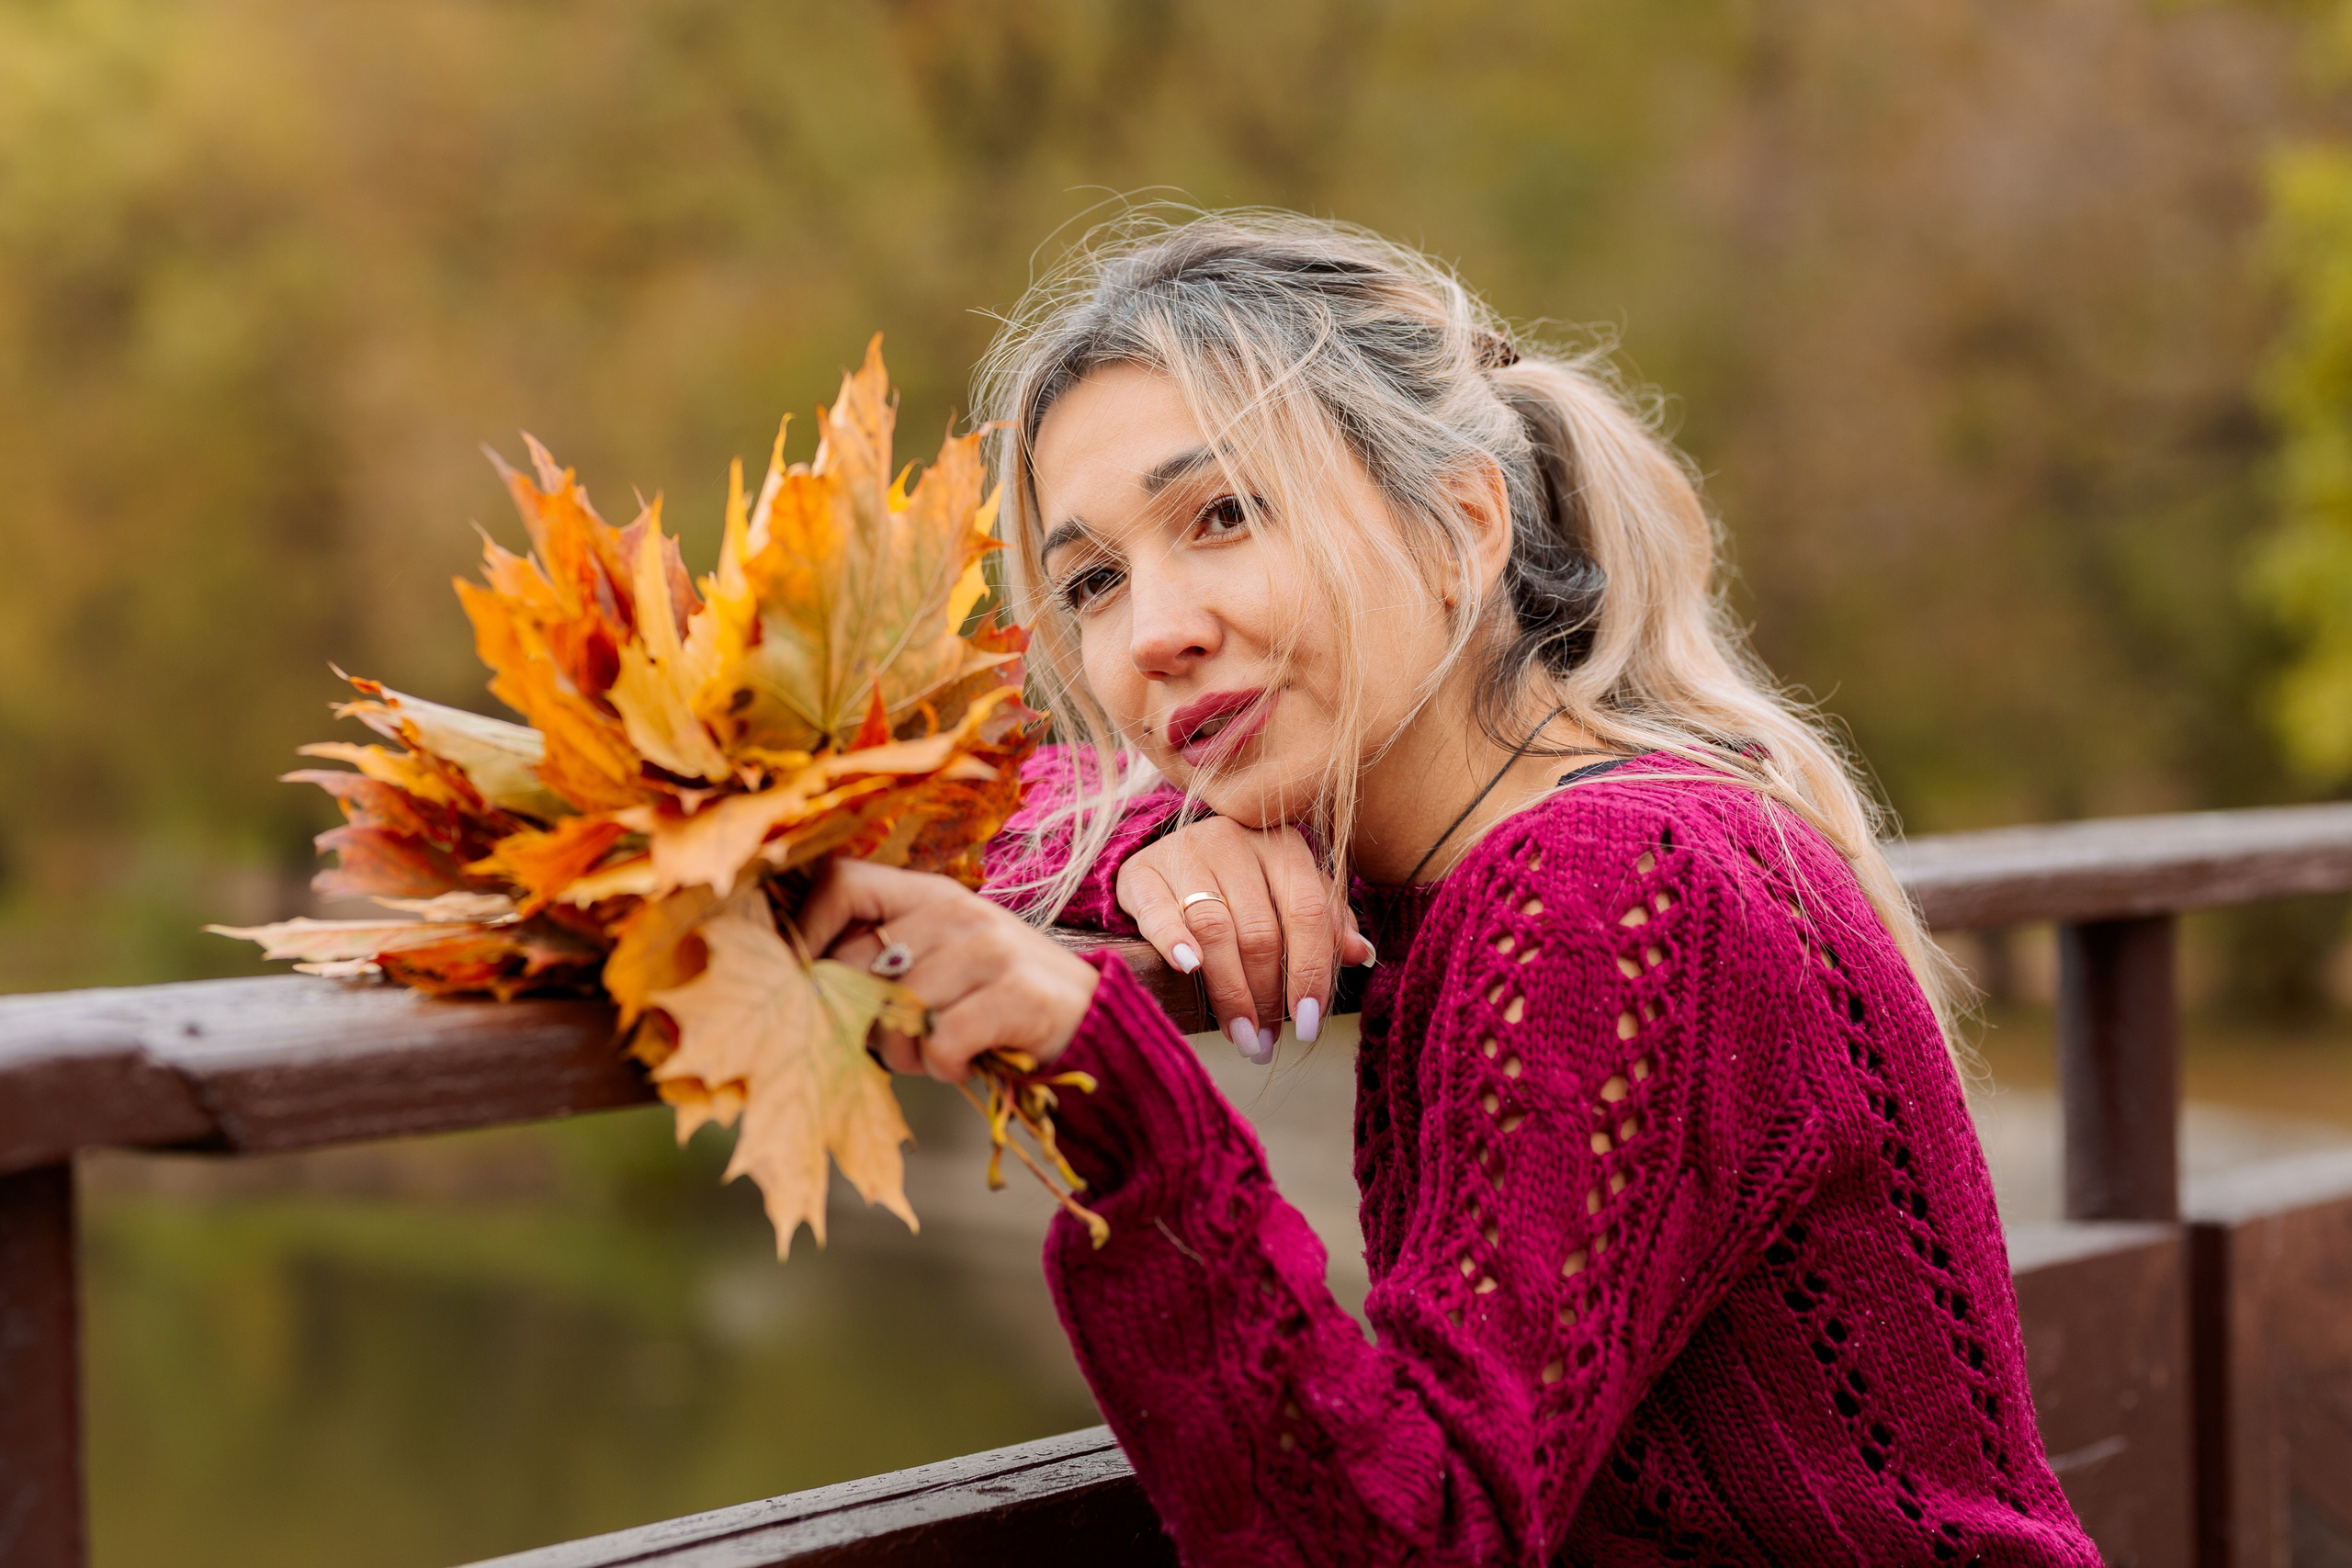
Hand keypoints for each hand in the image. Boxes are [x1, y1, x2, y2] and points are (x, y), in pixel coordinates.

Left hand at [800, 858, 1101, 1081]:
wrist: (1093, 1019)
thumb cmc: (997, 995)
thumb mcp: (943, 958)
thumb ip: (885, 956)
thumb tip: (807, 986)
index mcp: (930, 893)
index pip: (843, 882)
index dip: (807, 928)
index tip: (803, 977)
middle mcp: (958, 910)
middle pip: (857, 962)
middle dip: (858, 1020)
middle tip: (889, 1044)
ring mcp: (990, 948)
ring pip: (897, 1008)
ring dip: (905, 1053)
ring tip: (933, 1056)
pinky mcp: (1018, 994)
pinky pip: (942, 1041)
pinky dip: (944, 1067)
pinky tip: (964, 1064)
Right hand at [1115, 818, 1373, 1061]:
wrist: (1171, 856)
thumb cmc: (1242, 885)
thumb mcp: (1288, 896)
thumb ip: (1326, 923)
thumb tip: (1359, 954)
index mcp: (1283, 846)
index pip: (1307, 912)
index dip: (1310, 972)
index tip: (1308, 1023)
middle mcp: (1236, 842)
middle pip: (1260, 930)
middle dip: (1266, 997)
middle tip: (1265, 1042)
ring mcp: (1187, 852)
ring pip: (1215, 928)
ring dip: (1229, 992)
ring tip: (1239, 1035)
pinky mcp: (1142, 871)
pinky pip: (1159, 911)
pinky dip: (1174, 941)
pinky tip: (1189, 970)